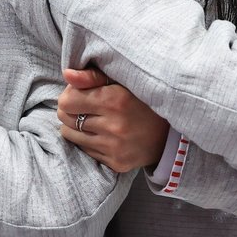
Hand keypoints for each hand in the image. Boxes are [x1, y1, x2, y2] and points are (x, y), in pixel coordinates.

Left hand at [56, 66, 170, 172]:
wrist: (171, 133)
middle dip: (70, 110)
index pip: (67, 101)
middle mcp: (114, 126)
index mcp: (115, 100)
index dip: (70, 94)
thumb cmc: (142, 101)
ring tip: (92, 119)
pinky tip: (102, 133)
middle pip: (65, 118)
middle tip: (84, 106)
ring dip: (76, 126)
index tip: (79, 92)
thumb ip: (92, 76)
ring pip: (70, 135)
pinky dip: (88, 141)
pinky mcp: (115, 162)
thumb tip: (67, 74)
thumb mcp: (122, 81)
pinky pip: (85, 150)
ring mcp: (114, 147)